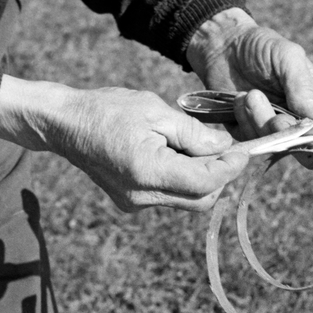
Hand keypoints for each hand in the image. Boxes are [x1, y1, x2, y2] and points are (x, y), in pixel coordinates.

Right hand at [0, 76, 248, 211]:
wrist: (65, 124)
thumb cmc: (108, 109)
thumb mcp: (155, 110)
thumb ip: (193, 133)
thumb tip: (225, 148)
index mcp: (147, 171)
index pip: (205, 181)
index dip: (230, 168)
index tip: (246, 151)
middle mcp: (142, 196)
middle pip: (201, 198)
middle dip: (219, 175)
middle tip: (226, 147)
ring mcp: (136, 203)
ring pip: (188, 200)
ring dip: (202, 177)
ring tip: (198, 146)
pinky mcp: (132, 202)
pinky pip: (171, 196)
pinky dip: (183, 179)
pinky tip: (176, 154)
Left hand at [185, 8, 312, 138]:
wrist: (224, 47)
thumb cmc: (262, 47)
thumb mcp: (287, 56)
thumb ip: (303, 86)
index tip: (308, 126)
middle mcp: (300, 121)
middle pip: (307, 149)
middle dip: (290, 135)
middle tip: (277, 119)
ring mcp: (276, 130)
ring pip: (277, 146)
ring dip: (261, 122)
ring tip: (250, 94)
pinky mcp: (252, 134)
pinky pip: (253, 142)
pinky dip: (244, 122)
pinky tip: (238, 100)